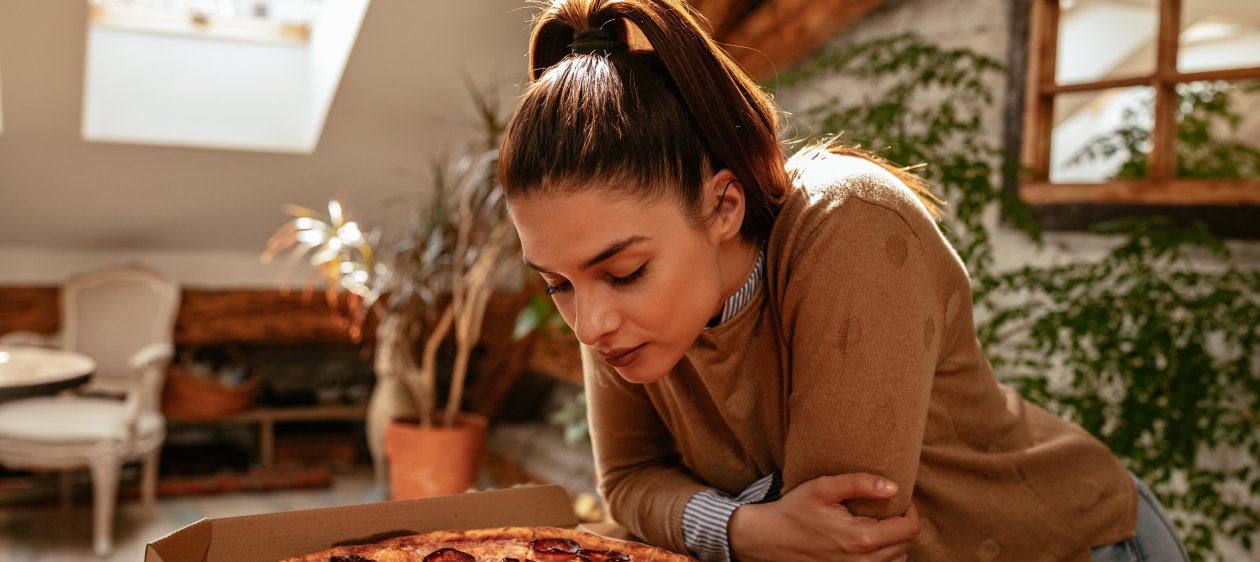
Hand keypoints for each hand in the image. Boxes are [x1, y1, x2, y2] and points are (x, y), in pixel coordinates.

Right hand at [728, 473, 919, 561]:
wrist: (768, 538)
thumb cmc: (794, 510)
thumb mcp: (823, 487)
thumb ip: (859, 484)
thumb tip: (893, 487)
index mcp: (861, 538)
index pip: (909, 529)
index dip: (911, 510)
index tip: (898, 498)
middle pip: (907, 545)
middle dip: (904, 523)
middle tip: (888, 507)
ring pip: (898, 560)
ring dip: (896, 541)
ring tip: (879, 523)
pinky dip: (885, 555)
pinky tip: (870, 539)